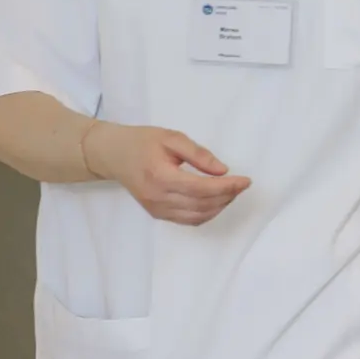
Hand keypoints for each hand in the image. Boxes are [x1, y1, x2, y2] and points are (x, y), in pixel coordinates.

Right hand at [82, 123, 250, 225]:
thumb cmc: (143, 142)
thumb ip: (198, 154)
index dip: (227, 187)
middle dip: (227, 196)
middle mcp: (158, 198)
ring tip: (232, 191)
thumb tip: (222, 171)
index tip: (246, 181)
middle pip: (202, 204)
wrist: (113, 154)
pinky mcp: (156, 214)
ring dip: (219, 207)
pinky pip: (187, 220)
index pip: (201, 188)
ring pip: (196, 216)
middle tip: (242, 184)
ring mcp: (156, 209)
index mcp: (161, 177)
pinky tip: (216, 201)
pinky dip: (206, 214)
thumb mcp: (172, 138)